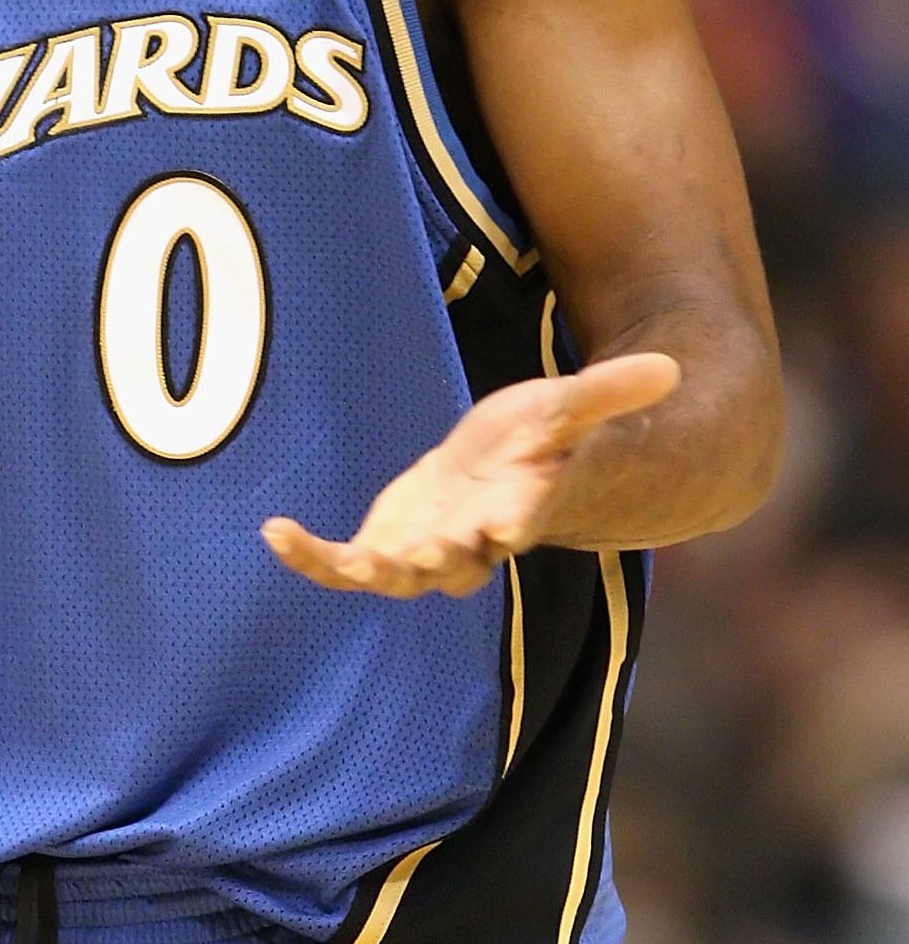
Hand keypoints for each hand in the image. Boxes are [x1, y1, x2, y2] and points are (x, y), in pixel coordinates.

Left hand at [261, 352, 679, 598]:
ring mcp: (428, 551)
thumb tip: (669, 368)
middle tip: (417, 556)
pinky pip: (345, 563)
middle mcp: (477, 541)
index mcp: (527, 507)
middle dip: (440, 558)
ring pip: (399, 576)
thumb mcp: (575, 405)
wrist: (513, 480)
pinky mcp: (387, 547)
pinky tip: (274, 532)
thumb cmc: (550, 440)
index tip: (510, 523)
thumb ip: (610, 391)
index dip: (520, 522)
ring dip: (371, 570)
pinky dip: (311, 556)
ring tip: (347, 561)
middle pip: (460, 561)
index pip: (529, 520)